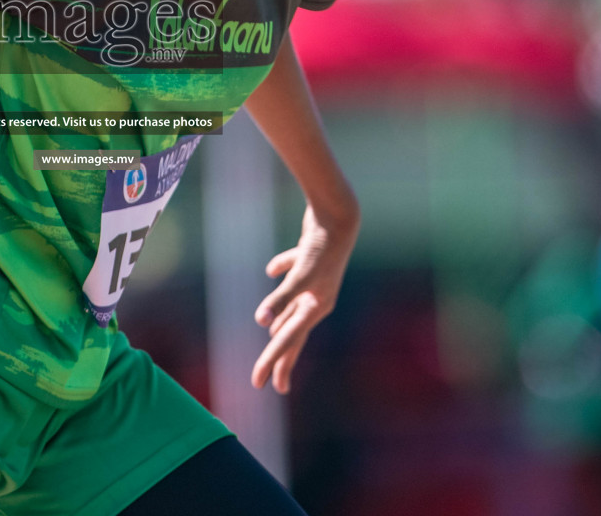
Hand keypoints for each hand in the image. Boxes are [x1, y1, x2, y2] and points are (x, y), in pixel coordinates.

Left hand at [251, 203, 358, 393]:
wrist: (340, 215)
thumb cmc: (322, 248)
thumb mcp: (301, 276)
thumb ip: (281, 298)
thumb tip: (262, 322)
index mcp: (316, 308)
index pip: (288, 342)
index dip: (273, 364)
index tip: (260, 385)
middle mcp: (317, 299)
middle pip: (292, 333)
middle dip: (278, 356)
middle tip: (266, 379)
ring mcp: (314, 282)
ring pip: (292, 306)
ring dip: (281, 319)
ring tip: (271, 333)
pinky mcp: (309, 261)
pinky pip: (292, 272)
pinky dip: (281, 272)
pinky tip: (272, 271)